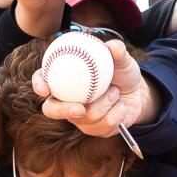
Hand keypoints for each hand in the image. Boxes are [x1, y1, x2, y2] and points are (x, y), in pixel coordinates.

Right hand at [32, 39, 151, 135]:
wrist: (137, 93)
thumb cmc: (122, 72)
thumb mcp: (122, 59)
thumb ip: (117, 51)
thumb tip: (112, 46)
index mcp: (64, 79)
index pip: (43, 80)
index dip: (38, 85)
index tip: (45, 89)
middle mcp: (66, 100)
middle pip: (51, 110)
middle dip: (63, 111)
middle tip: (81, 109)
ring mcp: (78, 118)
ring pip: (86, 116)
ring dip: (107, 102)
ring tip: (115, 91)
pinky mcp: (94, 130)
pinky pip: (104, 125)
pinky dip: (117, 112)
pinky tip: (121, 106)